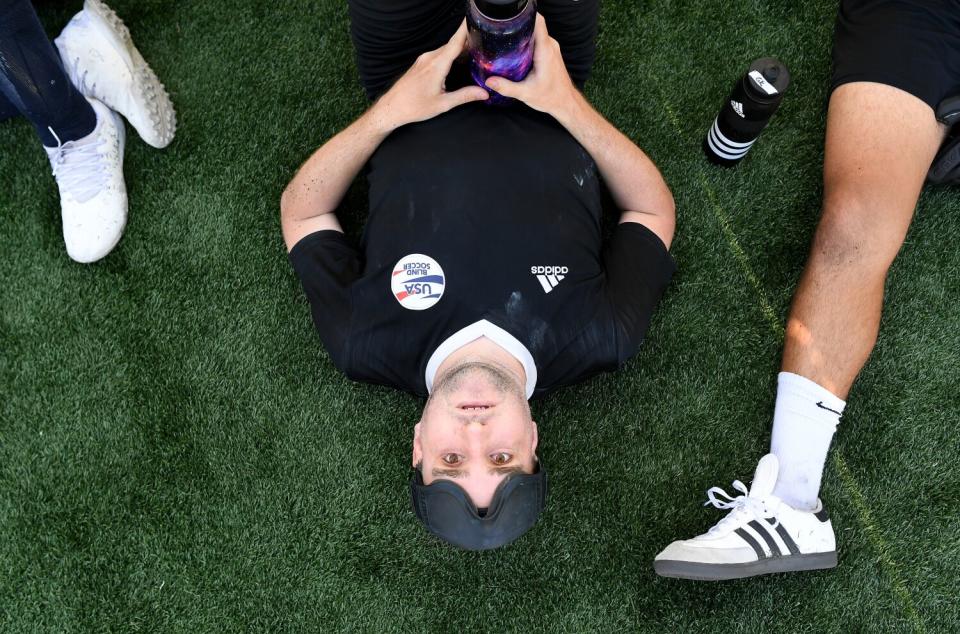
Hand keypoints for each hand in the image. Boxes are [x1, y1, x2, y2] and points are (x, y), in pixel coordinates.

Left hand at [370, 20, 488, 132]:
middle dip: (467, 41)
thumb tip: (483, 93)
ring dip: (459, 49)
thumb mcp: (443, 104)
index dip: (466, 30)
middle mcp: (430, 58)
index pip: (456, 42)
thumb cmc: (414, 107)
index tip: (474, 20)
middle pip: (453, 44)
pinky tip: (457, 61)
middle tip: (483, 43)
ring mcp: (424, 59)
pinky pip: (439, 54)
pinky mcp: (421, 63)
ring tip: (474, 52)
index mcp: (437, 65)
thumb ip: (465, 96)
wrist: (392, 108)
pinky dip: (450, 55)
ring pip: (446, 49)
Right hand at [484, 15, 580, 118]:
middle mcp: (550, 45)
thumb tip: (489, 81)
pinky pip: (537, 39)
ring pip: (535, 32)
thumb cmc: (550, 97)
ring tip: (505, 40)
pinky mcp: (550, 52)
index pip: (538, 22)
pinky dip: (527, 42)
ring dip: (522, 34)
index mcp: (545, 50)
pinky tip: (515, 50)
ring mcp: (551, 48)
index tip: (510, 18)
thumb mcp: (525, 93)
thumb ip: (506, 87)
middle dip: (518, 26)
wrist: (565, 103)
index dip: (525, 15)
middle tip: (501, 32)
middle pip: (533, 25)